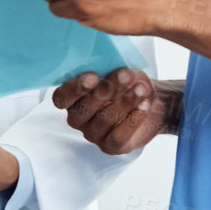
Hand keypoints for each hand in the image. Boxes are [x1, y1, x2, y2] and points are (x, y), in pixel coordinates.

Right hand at [51, 68, 175, 155]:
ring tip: (140, 89)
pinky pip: (118, 136)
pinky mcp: (110, 146)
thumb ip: (109, 68)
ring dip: (125, 102)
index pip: (61, 98)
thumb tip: (109, 63)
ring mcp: (93, 134)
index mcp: (71, 98)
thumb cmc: (127, 83)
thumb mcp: (117, 70)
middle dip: (106, 90)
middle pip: (84, 108)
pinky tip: (144, 105)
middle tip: (125, 76)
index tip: (93, 76)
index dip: (74, 89)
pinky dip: (133, 119)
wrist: (149, 100)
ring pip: (104, 120)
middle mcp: (78, 118)